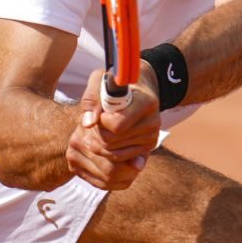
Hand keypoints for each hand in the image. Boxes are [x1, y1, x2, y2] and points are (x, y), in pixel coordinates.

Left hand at [65, 67, 160, 189]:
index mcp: (145, 102)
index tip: (98, 113)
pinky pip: (121, 162)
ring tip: (97, 131)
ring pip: (114, 155)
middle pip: (112, 142)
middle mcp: (153, 122)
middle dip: (96, 135)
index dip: (100, 122)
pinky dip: (106, 155)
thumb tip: (87, 124)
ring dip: (99, 145)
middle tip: (92, 125)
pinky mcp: (148, 149)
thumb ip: (91, 99)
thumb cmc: (114, 82)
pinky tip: (102, 142)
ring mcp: (151, 137)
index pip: (116, 125)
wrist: (136, 88)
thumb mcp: (99, 81)